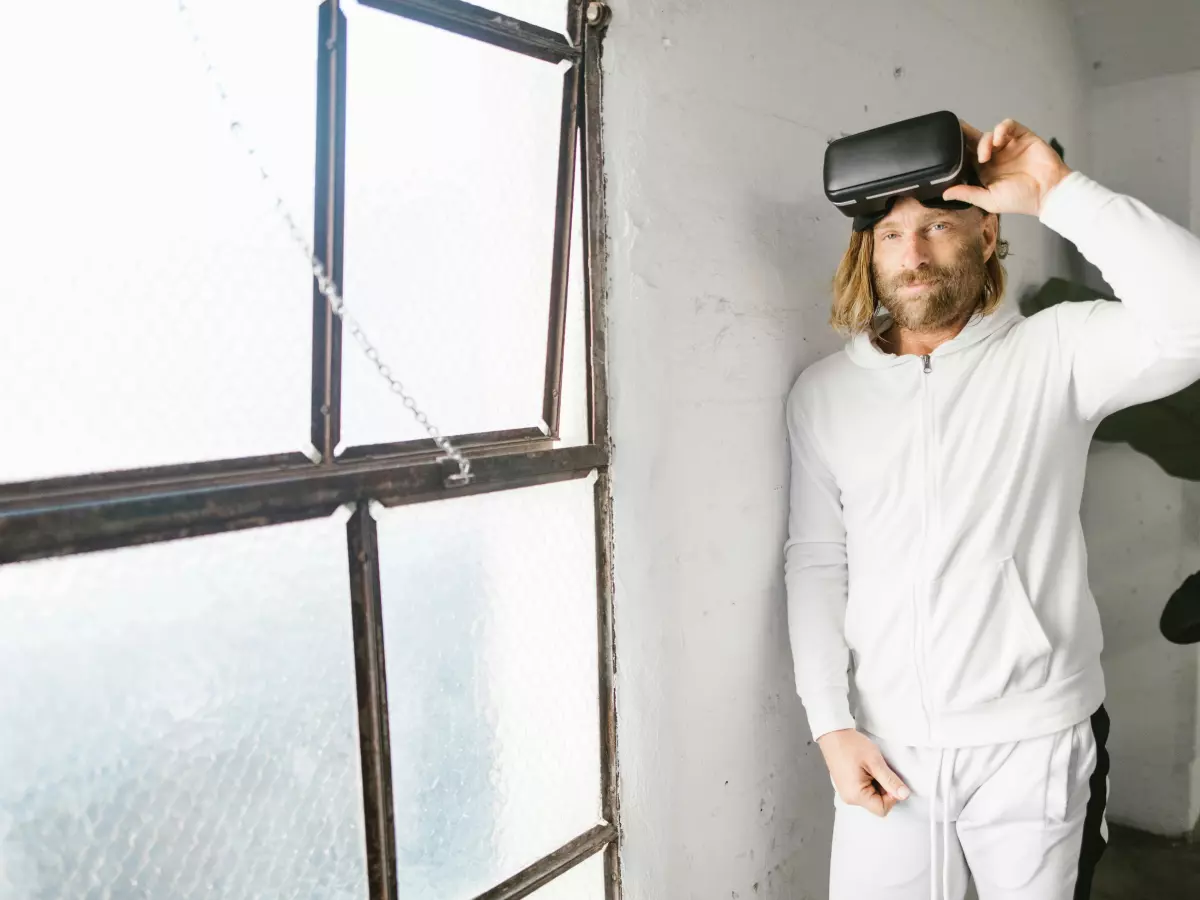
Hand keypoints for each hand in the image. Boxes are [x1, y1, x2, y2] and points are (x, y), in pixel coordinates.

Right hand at [817, 728, 909, 816]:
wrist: (833, 734)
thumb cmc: (851, 745)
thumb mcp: (875, 762)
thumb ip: (890, 781)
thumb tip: (904, 795)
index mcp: (856, 795)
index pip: (882, 809)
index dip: (891, 796)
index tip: (889, 779)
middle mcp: (850, 798)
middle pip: (876, 803)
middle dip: (884, 789)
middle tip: (879, 769)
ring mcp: (847, 792)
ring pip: (871, 797)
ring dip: (877, 784)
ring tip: (871, 767)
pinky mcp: (846, 786)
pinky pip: (864, 791)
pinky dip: (869, 781)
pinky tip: (865, 768)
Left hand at [943, 118, 1072, 216]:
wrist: (1049, 192)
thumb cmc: (1021, 200)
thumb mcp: (989, 200)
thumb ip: (968, 194)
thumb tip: (945, 194)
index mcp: (985, 171)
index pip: (967, 157)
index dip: (958, 151)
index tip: (945, 147)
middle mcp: (995, 157)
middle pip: (975, 141)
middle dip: (965, 135)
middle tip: (955, 131)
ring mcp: (1008, 146)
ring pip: (989, 134)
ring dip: (984, 140)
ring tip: (986, 154)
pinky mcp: (1022, 136)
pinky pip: (1008, 125)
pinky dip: (1001, 129)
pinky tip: (998, 139)